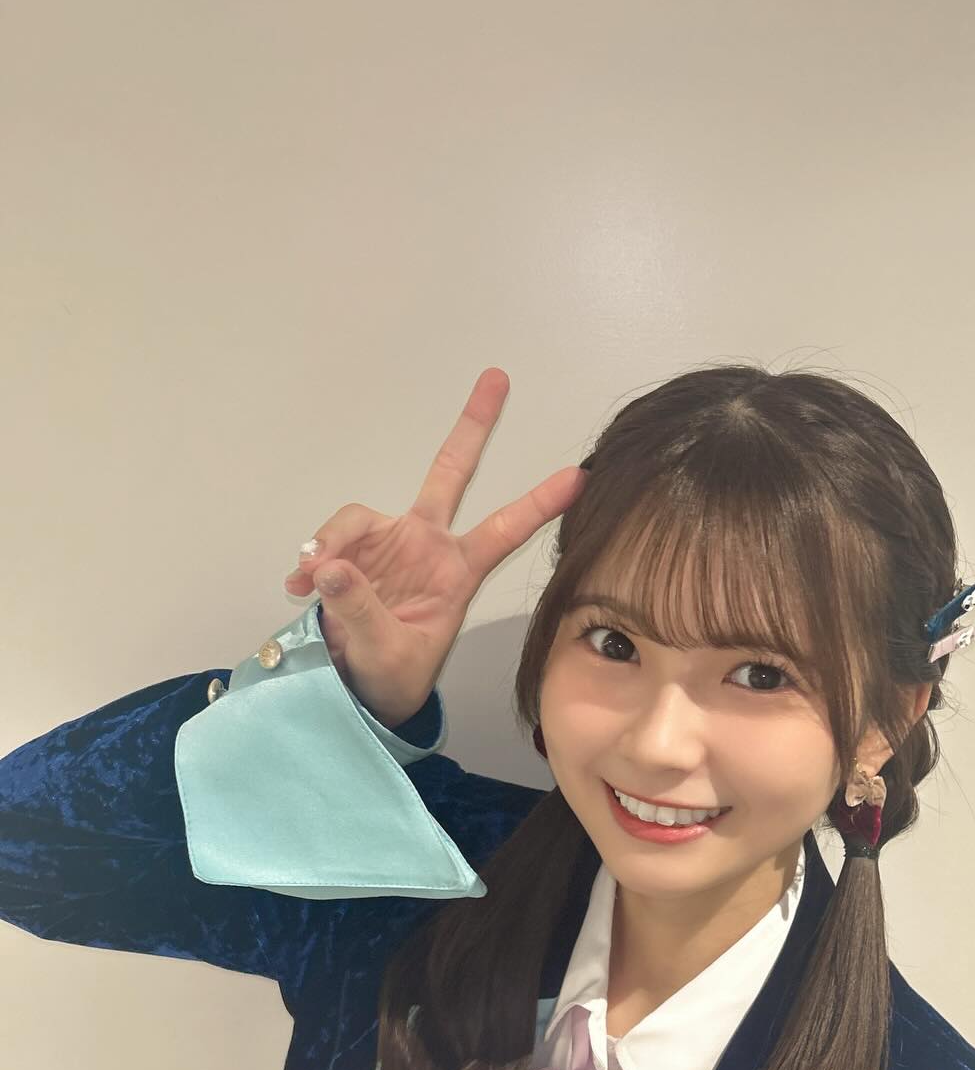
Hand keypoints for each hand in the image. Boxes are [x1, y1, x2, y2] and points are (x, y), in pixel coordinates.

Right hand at [281, 368, 587, 728]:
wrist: (358, 692)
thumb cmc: (393, 679)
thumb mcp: (386, 653)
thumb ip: (361, 608)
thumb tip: (332, 566)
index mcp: (458, 573)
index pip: (505, 530)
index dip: (539, 504)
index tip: (578, 476)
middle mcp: (428, 546)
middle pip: (451, 473)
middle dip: (472, 426)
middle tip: (497, 378)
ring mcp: (389, 544)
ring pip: (358, 517)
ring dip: (333, 543)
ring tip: (311, 579)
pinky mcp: (351, 551)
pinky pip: (328, 540)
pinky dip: (313, 558)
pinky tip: (300, 584)